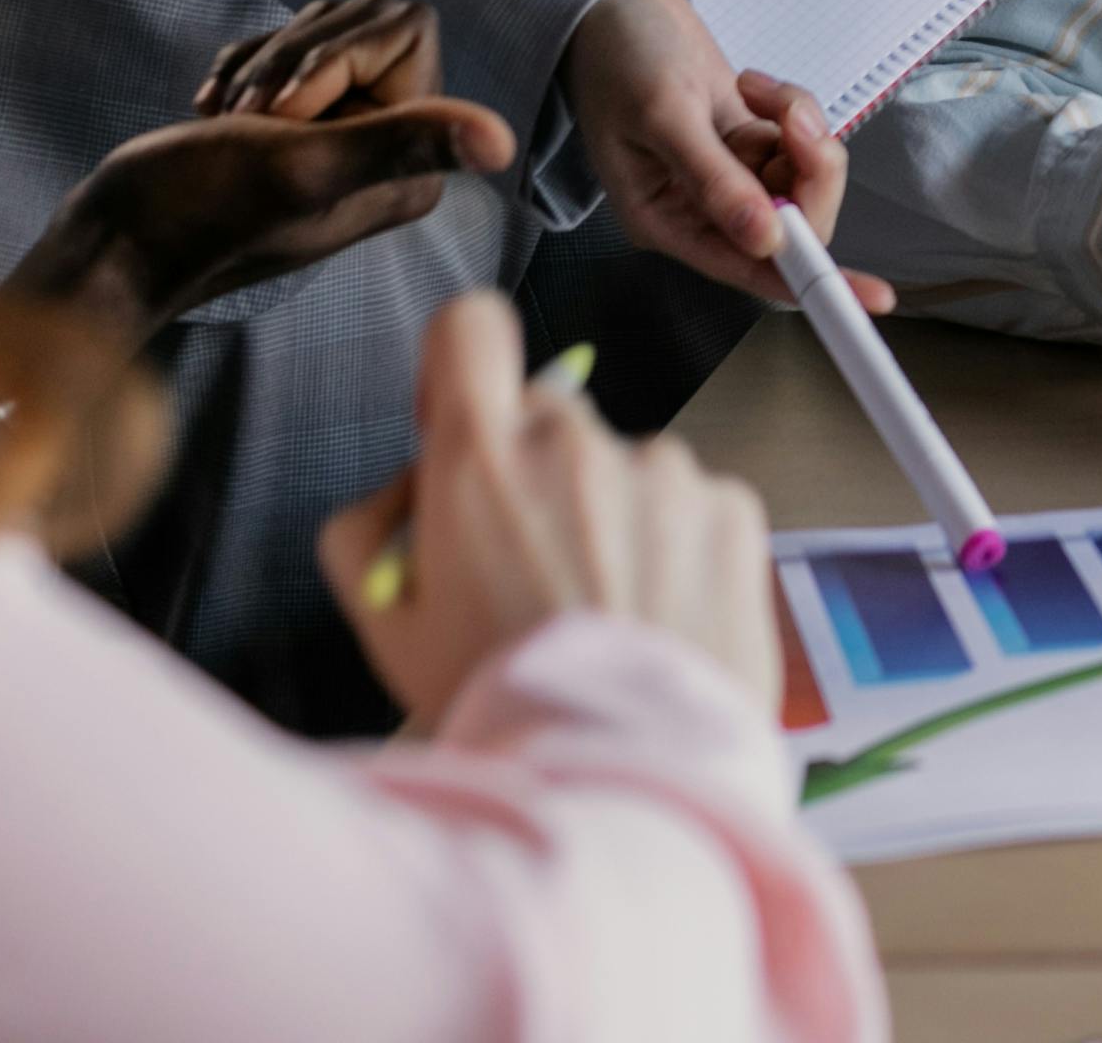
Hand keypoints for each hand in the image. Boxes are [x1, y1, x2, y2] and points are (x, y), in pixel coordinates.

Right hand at [2, 0, 513, 336]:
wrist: (114, 239)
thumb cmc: (198, 208)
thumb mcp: (305, 167)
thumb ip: (402, 144)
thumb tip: (506, 143)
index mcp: (414, 168)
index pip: (408, 26)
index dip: (337, 51)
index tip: (283, 113)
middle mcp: (390, 154)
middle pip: (365, 19)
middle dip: (292, 55)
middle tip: (249, 120)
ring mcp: (341, 139)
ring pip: (319, 30)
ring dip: (261, 64)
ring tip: (228, 123)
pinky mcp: (293, 129)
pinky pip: (282, 51)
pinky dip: (239, 70)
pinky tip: (211, 116)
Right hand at [317, 290, 779, 727]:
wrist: (621, 775)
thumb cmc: (498, 704)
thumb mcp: (389, 625)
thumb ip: (371, 530)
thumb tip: (407, 488)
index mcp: (480, 456)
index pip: (469, 327)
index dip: (460, 368)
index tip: (460, 423)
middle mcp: (575, 441)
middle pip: (547, 417)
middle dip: (533, 474)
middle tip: (533, 570)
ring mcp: (662, 469)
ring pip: (624, 470)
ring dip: (612, 520)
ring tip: (606, 618)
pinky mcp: (730, 506)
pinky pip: (692, 508)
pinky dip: (676, 553)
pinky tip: (659, 622)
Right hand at [561, 0, 887, 310]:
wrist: (617, 6)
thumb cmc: (617, 58)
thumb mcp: (662, 115)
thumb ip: (714, 180)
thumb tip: (766, 240)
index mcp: (668, 221)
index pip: (753, 270)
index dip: (815, 284)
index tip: (870, 297)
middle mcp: (702, 209)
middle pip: (793, 223)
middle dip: (812, 173)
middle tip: (794, 121)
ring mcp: (730, 175)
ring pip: (803, 179)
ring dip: (803, 133)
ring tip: (759, 90)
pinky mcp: (748, 143)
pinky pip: (799, 144)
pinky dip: (795, 112)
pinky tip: (754, 86)